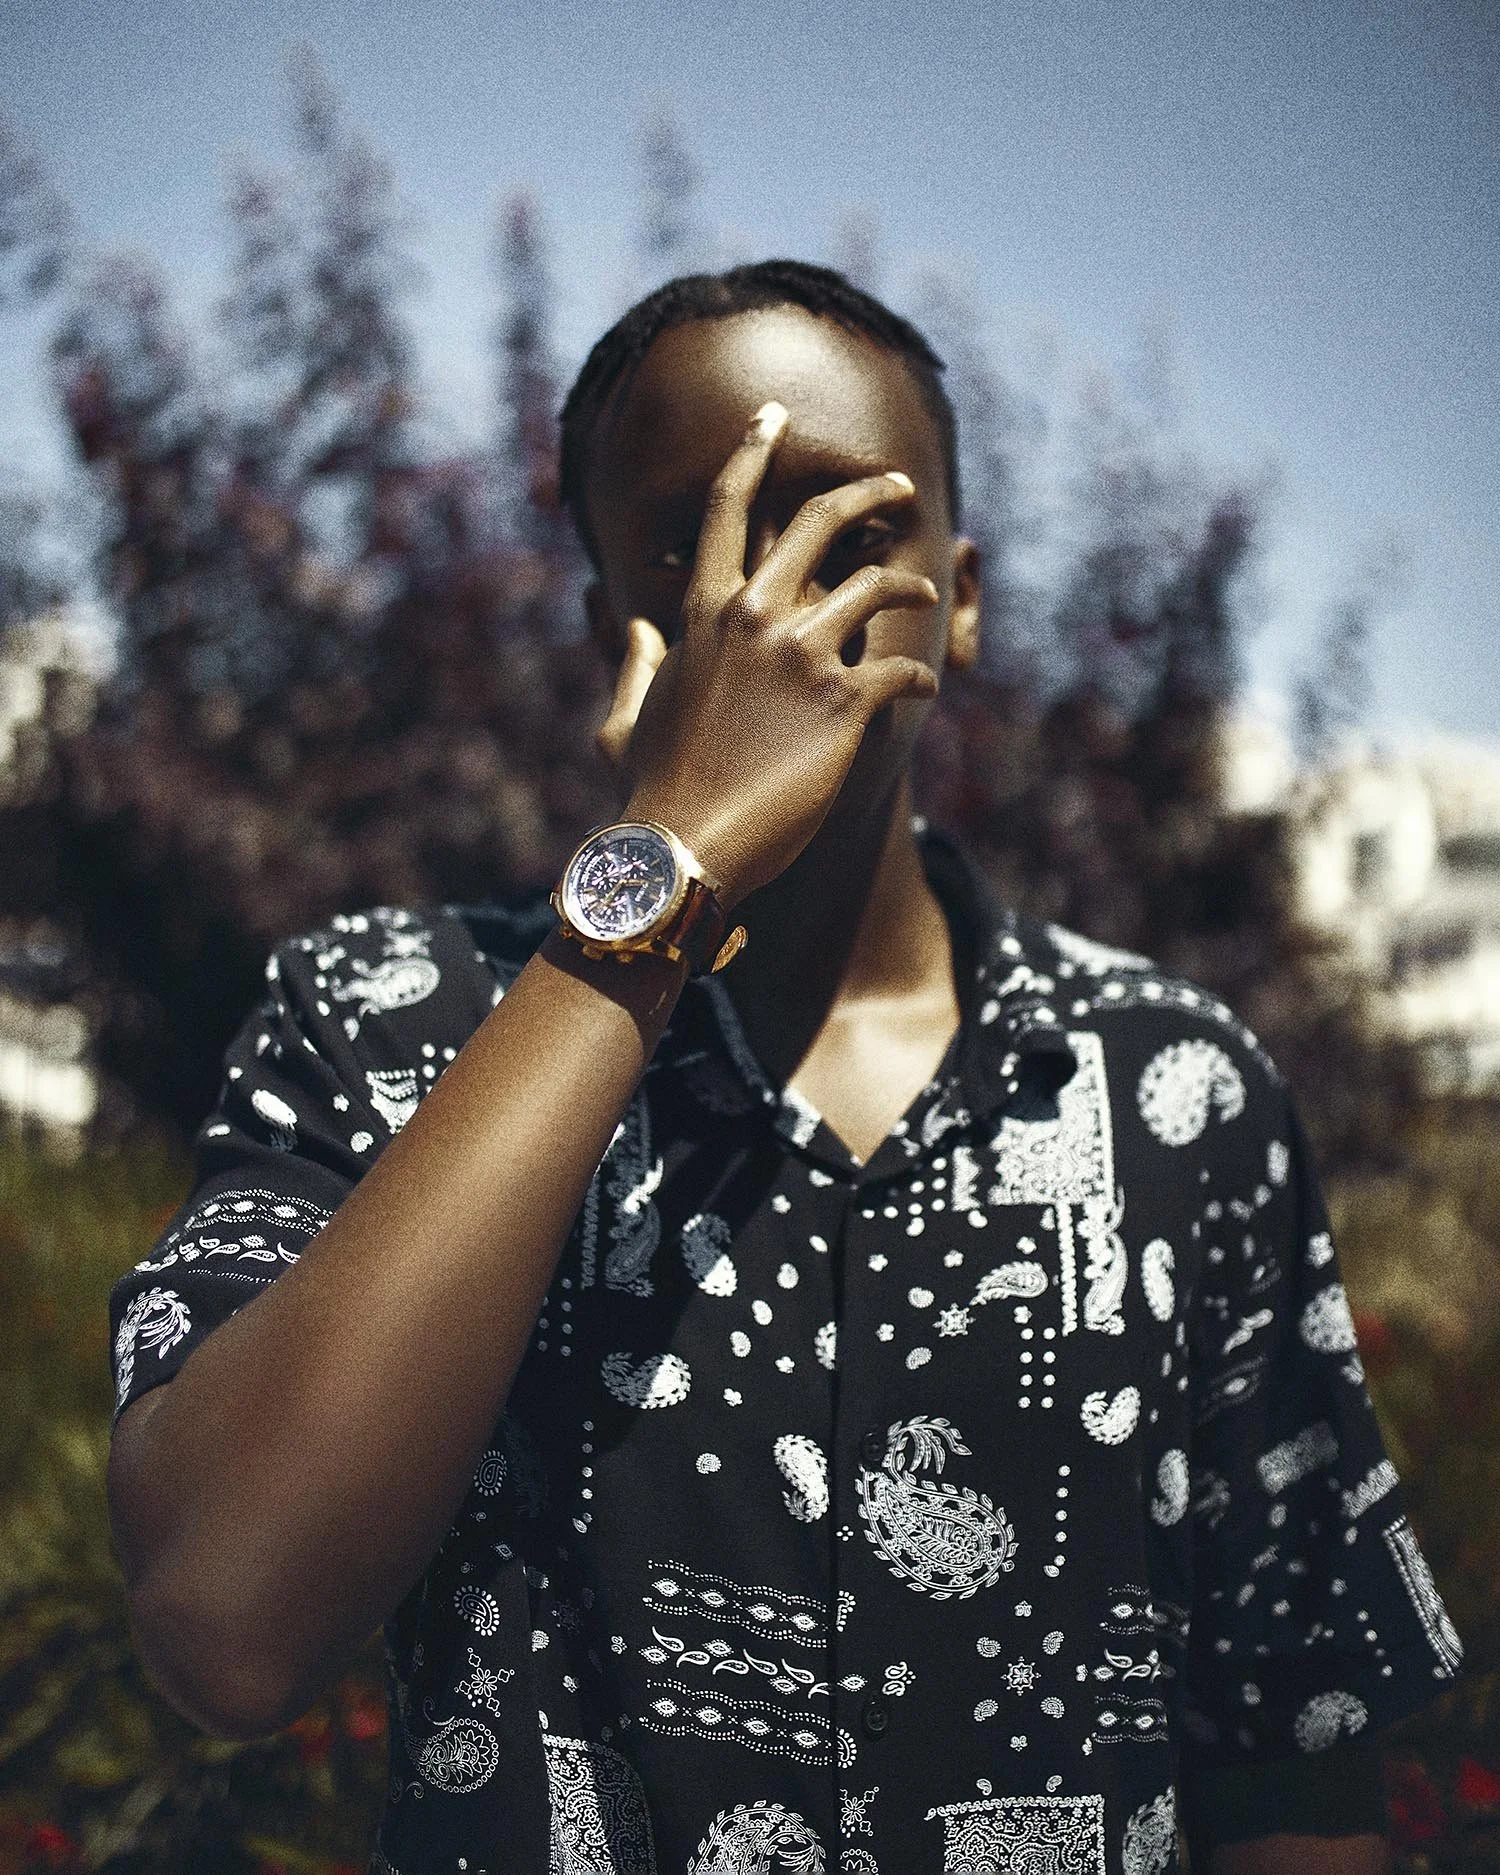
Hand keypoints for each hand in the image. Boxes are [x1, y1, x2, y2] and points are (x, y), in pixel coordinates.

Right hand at [599, 401, 939, 909]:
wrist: (683, 848)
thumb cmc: (649, 793)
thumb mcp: (624, 721)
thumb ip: (634, 666)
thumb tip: (635, 628)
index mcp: (702, 614)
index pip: (728, 509)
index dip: (752, 452)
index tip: (775, 418)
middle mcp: (753, 617)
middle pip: (819, 523)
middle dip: (868, 493)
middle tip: (898, 488)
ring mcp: (802, 655)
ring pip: (877, 586)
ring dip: (908, 580)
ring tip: (924, 586)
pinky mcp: (845, 701)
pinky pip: (902, 666)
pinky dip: (919, 672)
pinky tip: (923, 686)